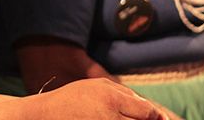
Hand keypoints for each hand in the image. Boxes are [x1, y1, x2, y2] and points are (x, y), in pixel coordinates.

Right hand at [35, 78, 164, 119]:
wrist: (45, 115)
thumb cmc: (73, 98)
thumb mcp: (99, 86)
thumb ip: (127, 95)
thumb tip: (152, 111)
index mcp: (112, 99)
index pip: (149, 113)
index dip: (156, 118)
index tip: (158, 119)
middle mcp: (110, 117)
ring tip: (119, 119)